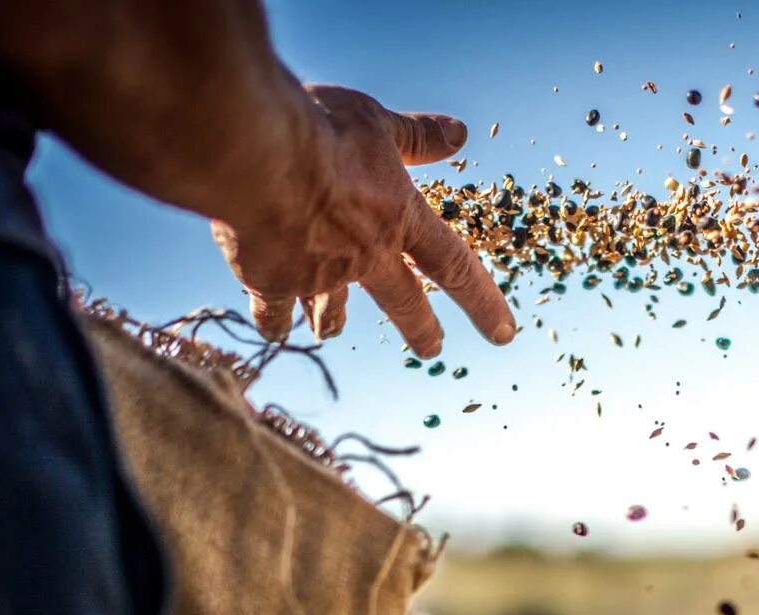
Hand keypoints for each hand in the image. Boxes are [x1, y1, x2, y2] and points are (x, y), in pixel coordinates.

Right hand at [210, 85, 515, 355]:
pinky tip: (273, 326)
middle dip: (420, 330)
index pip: (455, 267)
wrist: (254, 153)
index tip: (503, 334)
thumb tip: (459, 134)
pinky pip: (275, 313)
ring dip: (332, 321)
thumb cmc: (319, 129)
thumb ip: (416, 136)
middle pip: (404, 303)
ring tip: (330, 330)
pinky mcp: (271, 282)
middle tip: (432, 349)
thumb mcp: (377, 122)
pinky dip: (274, 320)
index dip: (482, 303)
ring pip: (332, 311)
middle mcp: (367, 256)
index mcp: (400, 218)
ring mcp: (319, 275)